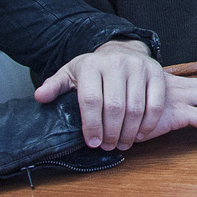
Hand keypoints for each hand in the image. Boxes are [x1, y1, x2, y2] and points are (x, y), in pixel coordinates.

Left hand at [34, 39, 196, 148]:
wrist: (122, 50)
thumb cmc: (94, 69)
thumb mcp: (70, 74)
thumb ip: (55, 86)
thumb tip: (40, 97)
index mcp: (91, 65)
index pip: (91, 100)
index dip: (91, 126)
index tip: (93, 143)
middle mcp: (116, 63)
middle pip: (115, 107)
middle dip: (111, 132)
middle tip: (109, 146)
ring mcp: (139, 67)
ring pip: (136, 108)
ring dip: (129, 131)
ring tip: (123, 143)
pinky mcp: (157, 73)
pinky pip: (156, 104)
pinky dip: (148, 124)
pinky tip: (140, 134)